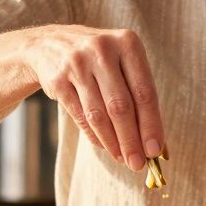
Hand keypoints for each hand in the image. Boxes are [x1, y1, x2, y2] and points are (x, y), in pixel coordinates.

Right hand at [21, 25, 164, 170]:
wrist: (50, 44)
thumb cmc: (99, 60)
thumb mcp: (122, 62)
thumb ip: (139, 94)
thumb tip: (155, 141)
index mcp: (127, 42)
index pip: (144, 91)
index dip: (151, 124)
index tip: (155, 150)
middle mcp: (102, 49)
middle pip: (121, 106)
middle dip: (131, 140)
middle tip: (138, 163)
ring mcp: (77, 64)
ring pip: (99, 114)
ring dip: (113, 142)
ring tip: (123, 158)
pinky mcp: (58, 79)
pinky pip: (80, 116)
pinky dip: (94, 136)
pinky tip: (105, 146)